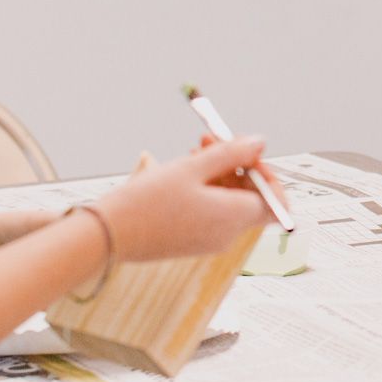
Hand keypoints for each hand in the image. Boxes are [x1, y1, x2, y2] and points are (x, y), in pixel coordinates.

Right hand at [96, 137, 271, 260]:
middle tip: (212, 140)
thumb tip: (261, 143)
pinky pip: (211, 212)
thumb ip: (231, 154)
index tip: (246, 153)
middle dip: (238, 165)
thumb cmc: (146, 202)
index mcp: (234, 218)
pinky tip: (183, 172)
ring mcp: (209, 240)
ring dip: (219, 173)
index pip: (275, 200)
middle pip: (251, 197)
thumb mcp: (192, 168)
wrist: (106, 237)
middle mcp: (227, 234)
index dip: (267, 174)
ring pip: (229, 202)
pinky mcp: (192, 241)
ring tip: (193, 150)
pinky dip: (205, 190)